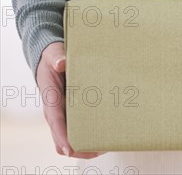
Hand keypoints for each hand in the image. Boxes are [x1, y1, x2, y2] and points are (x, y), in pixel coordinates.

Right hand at [36, 42, 104, 158]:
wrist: (52, 59)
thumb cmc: (53, 58)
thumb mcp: (53, 54)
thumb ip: (57, 57)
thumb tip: (62, 63)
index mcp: (50, 99)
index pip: (55, 121)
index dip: (62, 136)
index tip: (70, 150)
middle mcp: (56, 112)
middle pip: (62, 138)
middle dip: (79, 148)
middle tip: (100, 150)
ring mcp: (64, 114)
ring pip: (71, 137)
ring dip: (86, 145)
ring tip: (108, 146)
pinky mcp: (73, 112)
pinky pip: (79, 129)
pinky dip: (90, 135)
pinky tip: (107, 136)